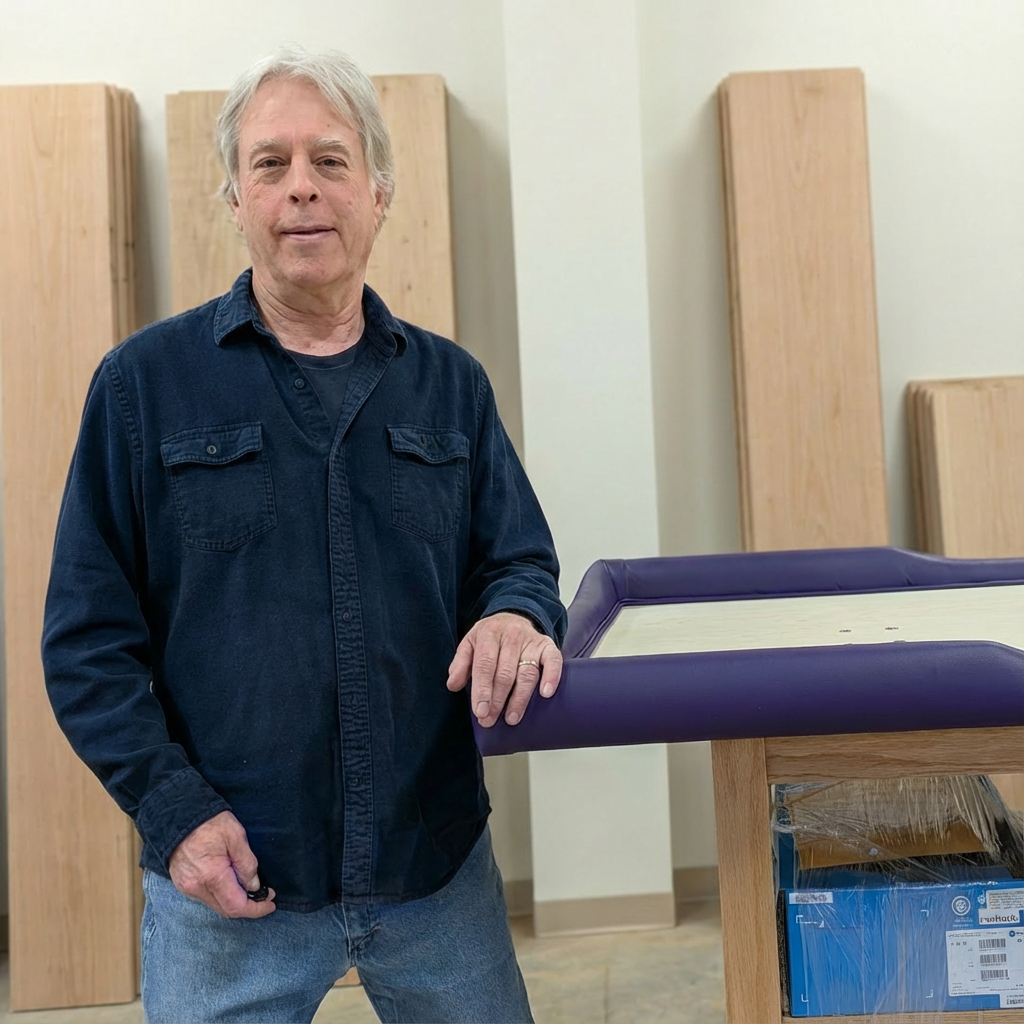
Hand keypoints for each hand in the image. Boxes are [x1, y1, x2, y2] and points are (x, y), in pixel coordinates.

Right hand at [168, 810, 275, 918]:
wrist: (180, 816)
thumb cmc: (210, 822)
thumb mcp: (236, 836)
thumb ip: (247, 864)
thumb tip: (254, 887)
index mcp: (212, 876)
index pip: (236, 906)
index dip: (256, 909)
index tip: (270, 903)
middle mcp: (196, 888)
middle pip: (226, 910)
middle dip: (248, 906)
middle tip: (264, 895)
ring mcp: (187, 887)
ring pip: (215, 904)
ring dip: (234, 900)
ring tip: (249, 887)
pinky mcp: (182, 884)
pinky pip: (205, 897)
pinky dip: (221, 895)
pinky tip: (231, 882)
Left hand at [446, 611, 562, 727]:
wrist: (513, 617)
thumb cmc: (489, 637)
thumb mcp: (469, 643)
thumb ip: (460, 664)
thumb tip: (453, 685)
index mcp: (488, 634)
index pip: (484, 664)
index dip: (482, 690)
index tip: (480, 711)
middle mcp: (511, 636)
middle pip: (505, 673)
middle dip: (497, 700)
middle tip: (489, 720)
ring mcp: (531, 641)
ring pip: (527, 672)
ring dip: (520, 698)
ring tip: (511, 718)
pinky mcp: (547, 645)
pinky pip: (553, 660)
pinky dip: (552, 676)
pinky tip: (546, 694)